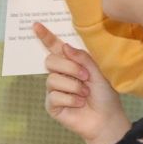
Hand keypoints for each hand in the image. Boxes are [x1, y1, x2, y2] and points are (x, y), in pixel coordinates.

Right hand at [35, 23, 128, 143]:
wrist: (106, 118)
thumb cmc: (104, 95)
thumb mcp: (97, 72)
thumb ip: (82, 58)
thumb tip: (64, 47)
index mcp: (72, 64)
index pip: (55, 48)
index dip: (45, 37)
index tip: (36, 25)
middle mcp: (60, 75)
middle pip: (50, 61)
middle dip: (69, 67)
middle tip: (86, 76)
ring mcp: (54, 90)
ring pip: (52, 79)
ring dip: (73, 86)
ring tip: (85, 93)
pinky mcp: (52, 105)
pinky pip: (54, 96)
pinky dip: (70, 99)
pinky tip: (79, 103)